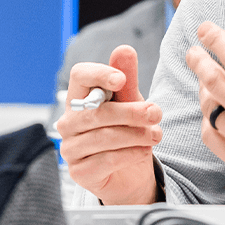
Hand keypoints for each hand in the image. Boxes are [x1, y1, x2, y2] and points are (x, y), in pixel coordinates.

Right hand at [56, 45, 162, 204]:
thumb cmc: (127, 130)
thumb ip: (127, 79)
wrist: (130, 173)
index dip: (99, 74)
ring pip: (103, 137)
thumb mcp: (131, 102)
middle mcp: (68, 122)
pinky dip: (130, 154)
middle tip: (157, 113)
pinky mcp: (79, 172)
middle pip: (97, 111)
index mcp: (79, 98)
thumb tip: (124, 50)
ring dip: (136, 135)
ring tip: (156, 135)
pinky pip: (106, 160)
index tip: (121, 80)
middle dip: (131, 112)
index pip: (79, 76)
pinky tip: (144, 151)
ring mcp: (70, 149)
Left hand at [186, 15, 224, 196]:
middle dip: (198, 61)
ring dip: (203, 90)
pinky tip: (210, 113)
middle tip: (192, 52)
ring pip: (209, 108)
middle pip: (212, 80)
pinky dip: (206, 121)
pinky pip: (209, 135)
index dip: (216, 40)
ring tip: (202, 80)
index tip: (204, 29)